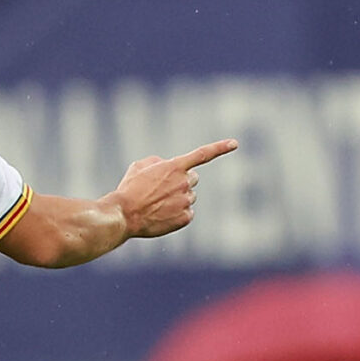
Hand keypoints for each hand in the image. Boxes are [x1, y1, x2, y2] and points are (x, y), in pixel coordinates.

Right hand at [111, 139, 237, 239]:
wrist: (125, 215)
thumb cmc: (129, 190)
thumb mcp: (139, 167)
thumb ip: (158, 162)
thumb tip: (167, 166)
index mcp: (175, 167)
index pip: (203, 154)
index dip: (220, 147)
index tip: (235, 143)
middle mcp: (184, 182)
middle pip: (193, 178)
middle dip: (182, 181)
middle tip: (163, 189)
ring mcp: (186, 200)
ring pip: (189, 196)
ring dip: (178, 197)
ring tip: (158, 204)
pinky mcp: (186, 217)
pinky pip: (188, 212)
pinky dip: (177, 213)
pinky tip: (162, 214)